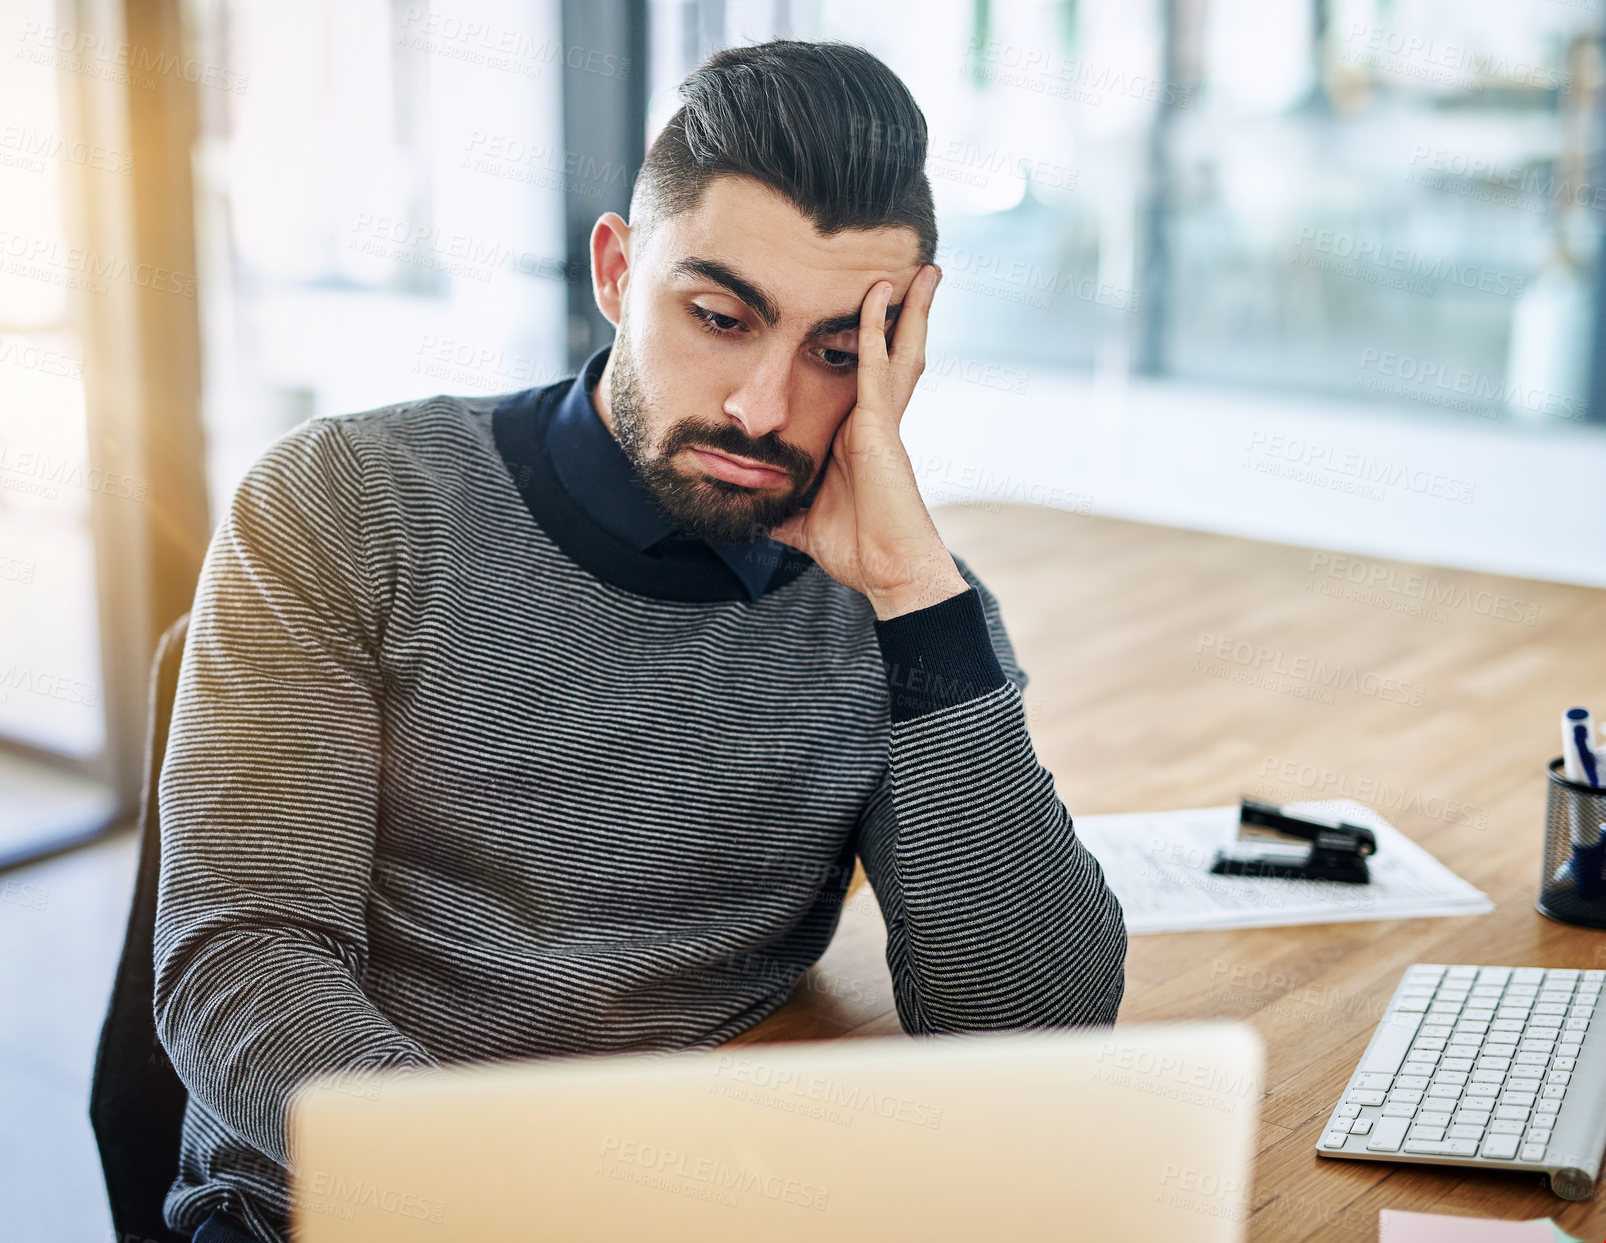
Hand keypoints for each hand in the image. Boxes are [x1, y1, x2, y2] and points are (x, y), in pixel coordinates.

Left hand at [769, 265, 969, 619]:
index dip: (871, 343)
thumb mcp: (802, 523)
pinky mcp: (880, 427)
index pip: (866, 378)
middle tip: (913, 273)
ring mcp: (881, 421)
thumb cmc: (856, 550)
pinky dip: (876, 330)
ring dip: (907, 308)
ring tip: (921, 268)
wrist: (888, 571)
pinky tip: (878, 295)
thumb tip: (750, 515)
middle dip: (904, 315)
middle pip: (893, 354)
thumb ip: (779, 511)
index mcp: (859, 437)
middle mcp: (874, 421)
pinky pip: (877, 368)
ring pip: (898, 351)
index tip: (869, 310)